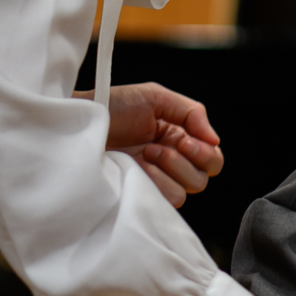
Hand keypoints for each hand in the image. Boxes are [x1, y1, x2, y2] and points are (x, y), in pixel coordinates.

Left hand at [84, 82, 223, 207]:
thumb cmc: (112, 106)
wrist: (80, 123)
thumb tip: (215, 140)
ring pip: (188, 189)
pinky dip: (156, 182)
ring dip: (168, 170)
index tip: (183, 140)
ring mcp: (157, 179)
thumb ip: (192, 112)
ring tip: (143, 155)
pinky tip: (135, 168)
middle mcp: (172, 162)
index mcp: (179, 138)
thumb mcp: (155, 97)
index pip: (212, 157)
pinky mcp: (142, 193)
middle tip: (156, 147)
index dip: (204, 152)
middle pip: (204, 176)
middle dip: (185, 160)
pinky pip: (168, 198)